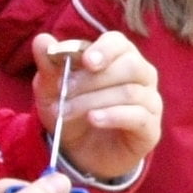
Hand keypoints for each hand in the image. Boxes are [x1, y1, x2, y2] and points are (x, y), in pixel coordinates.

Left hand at [33, 31, 161, 184]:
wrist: (80, 152)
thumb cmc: (71, 111)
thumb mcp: (52, 90)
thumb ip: (49, 64)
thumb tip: (42, 40)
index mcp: (119, 56)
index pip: (119, 43)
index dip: (104, 49)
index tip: (86, 62)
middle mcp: (141, 75)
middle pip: (130, 65)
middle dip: (93, 79)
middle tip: (65, 92)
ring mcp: (150, 101)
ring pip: (131, 92)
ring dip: (94, 101)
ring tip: (67, 111)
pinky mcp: (150, 128)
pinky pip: (138, 116)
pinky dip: (113, 116)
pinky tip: (94, 120)